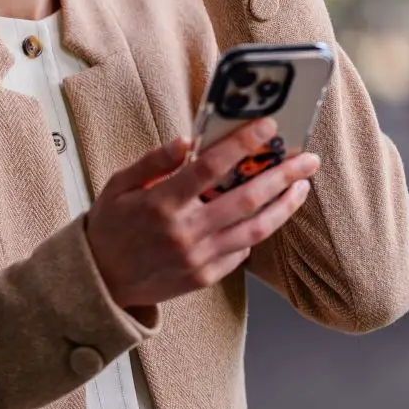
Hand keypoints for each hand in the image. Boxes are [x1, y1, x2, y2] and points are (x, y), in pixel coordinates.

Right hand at [85, 120, 319, 310]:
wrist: (100, 283)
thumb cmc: (109, 228)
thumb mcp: (118, 186)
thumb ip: (153, 161)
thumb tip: (186, 140)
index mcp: (161, 203)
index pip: (210, 167)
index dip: (243, 144)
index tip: (268, 126)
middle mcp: (185, 232)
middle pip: (246, 199)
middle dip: (283, 175)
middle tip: (308, 159)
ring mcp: (198, 258)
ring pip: (255, 229)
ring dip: (284, 206)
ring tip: (301, 187)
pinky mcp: (205, 277)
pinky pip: (241, 251)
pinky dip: (256, 231)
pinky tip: (267, 215)